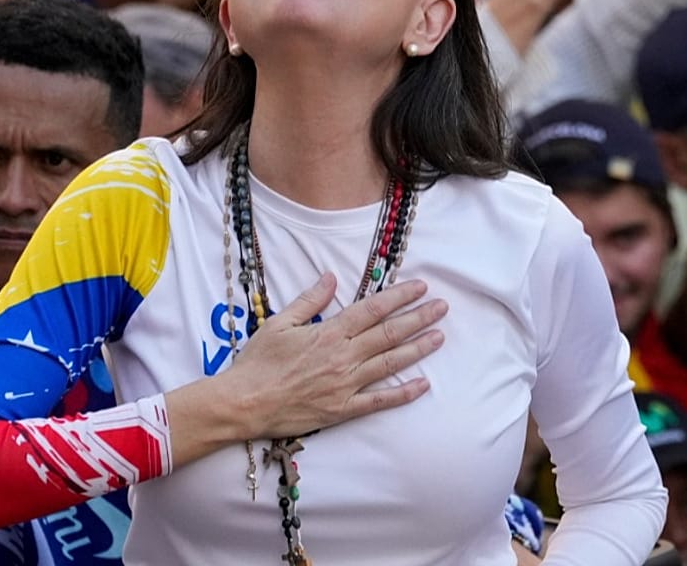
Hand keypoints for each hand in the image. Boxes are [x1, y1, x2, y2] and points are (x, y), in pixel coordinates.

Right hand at [226, 273, 446, 439]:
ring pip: (390, 363)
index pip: (372, 309)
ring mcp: (345, 385)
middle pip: (389, 333)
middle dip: (419, 318)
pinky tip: (423, 385)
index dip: (399, 297)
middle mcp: (342, 356)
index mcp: (328, 332)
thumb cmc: (257, 362)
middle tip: (442, 307)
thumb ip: (308, 300)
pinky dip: (403, 393)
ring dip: (417, 349)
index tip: (421, 287)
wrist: (243, 404)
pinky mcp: (343, 409)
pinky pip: (379, 401)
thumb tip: (331, 277)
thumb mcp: (279, 322)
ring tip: (439, 337)